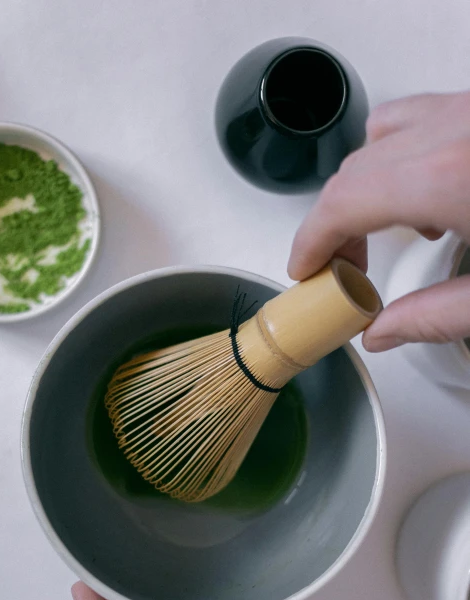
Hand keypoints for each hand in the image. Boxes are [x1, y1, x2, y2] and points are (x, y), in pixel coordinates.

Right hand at [288, 91, 469, 351]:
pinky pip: (416, 116)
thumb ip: (435, 317)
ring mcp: (467, 111)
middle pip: (355, 173)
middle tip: (340, 270)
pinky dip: (397, 153)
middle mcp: (453, 131)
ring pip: (379, 136)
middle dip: (334, 224)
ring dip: (364, 187)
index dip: (311, 240)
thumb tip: (383, 331)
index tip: (303, 270)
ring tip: (379, 232)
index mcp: (450, 177)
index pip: (344, 202)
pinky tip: (422, 190)